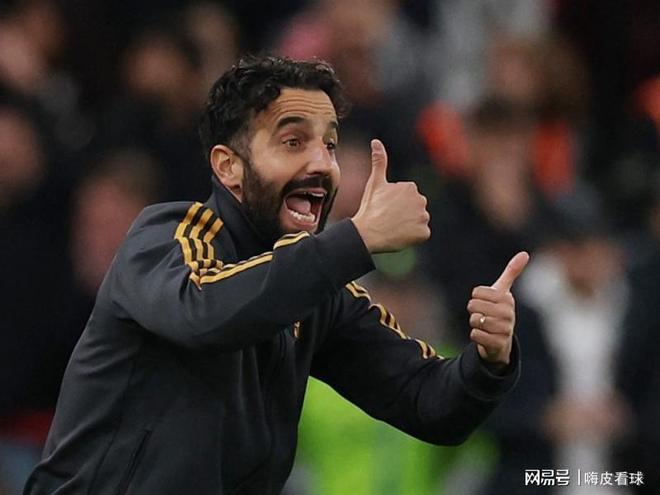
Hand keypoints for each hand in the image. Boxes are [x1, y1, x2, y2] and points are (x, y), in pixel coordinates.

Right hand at [351, 139, 429, 252]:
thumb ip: (379, 161)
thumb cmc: (370, 208)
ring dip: (409, 225)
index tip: (384, 208)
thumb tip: (376, 141)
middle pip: (414, 209)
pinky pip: (421, 234)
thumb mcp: (374, 183)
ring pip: (418, 221)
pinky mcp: (424, 233)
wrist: (368, 233)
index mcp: (411, 187)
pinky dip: (413, 236)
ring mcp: (424, 217)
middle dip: (404, 214)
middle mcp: (421, 200)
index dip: (394, 204)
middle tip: (388, 219)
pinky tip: (400, 236)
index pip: (407, 197)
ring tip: (393, 227)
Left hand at [467, 252, 529, 368]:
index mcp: (507, 299)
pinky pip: (475, 335)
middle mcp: (508, 314)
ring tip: (484, 325)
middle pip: (473, 306)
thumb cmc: (500, 311)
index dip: (476, 297)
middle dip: (474, 311)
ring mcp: (504, 330)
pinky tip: (483, 335)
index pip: (477, 292)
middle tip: (483, 314)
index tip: (485, 302)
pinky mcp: (498, 344)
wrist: (502, 341)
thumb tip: (525, 253)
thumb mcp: (504, 292)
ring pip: (475, 320)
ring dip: (475, 323)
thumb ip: (512, 272)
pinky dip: (475, 335)